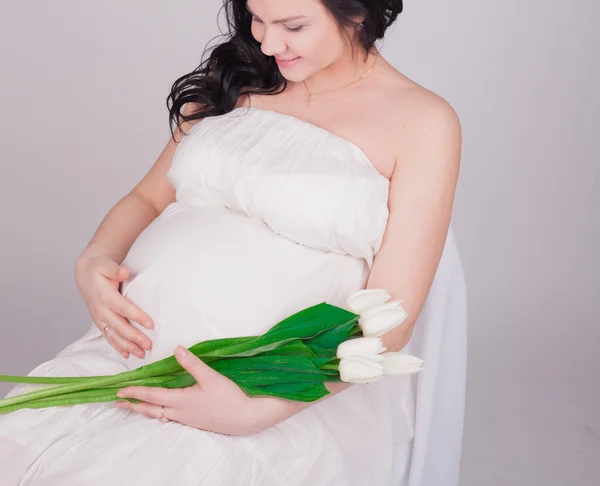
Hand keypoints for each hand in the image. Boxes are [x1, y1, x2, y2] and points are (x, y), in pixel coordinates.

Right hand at [74, 255, 153, 358]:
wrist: (85, 275)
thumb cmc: (99, 269)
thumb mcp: (106, 265)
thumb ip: (115, 270)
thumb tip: (124, 271)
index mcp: (104, 296)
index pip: (122, 308)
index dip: (136, 316)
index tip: (150, 324)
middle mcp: (101, 310)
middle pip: (119, 326)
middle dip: (134, 337)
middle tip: (149, 345)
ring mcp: (99, 318)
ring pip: (113, 335)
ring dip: (127, 346)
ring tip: (141, 354)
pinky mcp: (100, 323)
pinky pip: (108, 337)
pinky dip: (117, 347)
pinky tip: (127, 355)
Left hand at [115, 346, 293, 435]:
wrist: (245, 418)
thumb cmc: (228, 397)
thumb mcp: (210, 377)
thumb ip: (192, 363)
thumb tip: (176, 349)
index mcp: (181, 400)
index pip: (152, 395)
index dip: (135, 392)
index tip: (119, 391)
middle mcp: (180, 412)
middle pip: (151, 410)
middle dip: (134, 405)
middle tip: (118, 403)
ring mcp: (188, 419)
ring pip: (160, 415)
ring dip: (146, 410)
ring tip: (136, 407)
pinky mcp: (195, 422)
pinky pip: (170, 418)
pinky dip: (159, 413)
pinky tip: (163, 411)